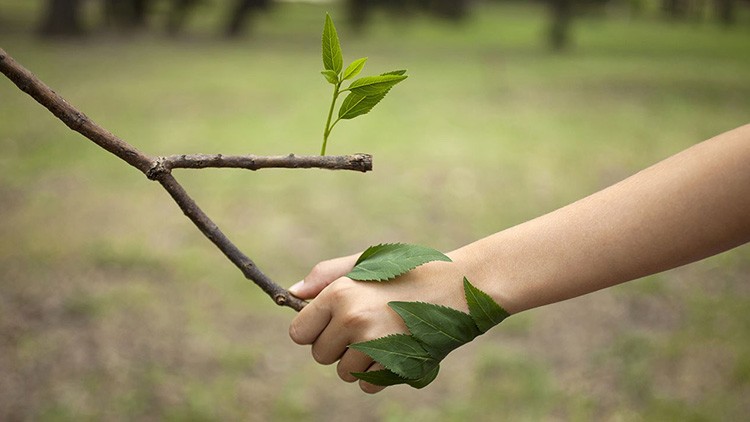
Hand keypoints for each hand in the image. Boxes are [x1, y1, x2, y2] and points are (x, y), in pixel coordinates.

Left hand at [288, 252, 466, 392]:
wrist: (457, 286)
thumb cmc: (407, 272)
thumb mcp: (366, 263)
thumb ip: (326, 276)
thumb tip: (292, 293)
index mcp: (339, 292)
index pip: (299, 332)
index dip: (314, 330)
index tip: (332, 323)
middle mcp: (352, 318)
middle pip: (320, 355)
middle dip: (337, 347)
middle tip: (365, 325)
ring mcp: (373, 344)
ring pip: (344, 372)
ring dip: (359, 361)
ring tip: (385, 334)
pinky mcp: (394, 364)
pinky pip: (367, 384)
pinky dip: (378, 374)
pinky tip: (396, 348)